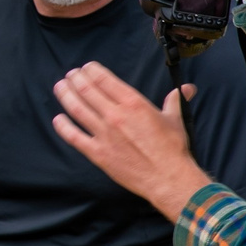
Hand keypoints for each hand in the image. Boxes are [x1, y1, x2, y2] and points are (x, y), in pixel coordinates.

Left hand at [50, 62, 213, 219]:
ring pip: (77, 109)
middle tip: (70, 75)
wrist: (168, 178)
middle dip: (75, 79)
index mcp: (133, 103)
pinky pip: (74, 137)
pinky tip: (58, 119)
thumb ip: (175, 100)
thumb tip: (187, 89)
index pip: (104, 79)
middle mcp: (115, 115)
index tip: (86, 68)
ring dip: (65, 95)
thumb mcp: (174, 119)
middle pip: (87, 90)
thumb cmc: (172, 149)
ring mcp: (104, 135)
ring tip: (60, 87)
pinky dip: (63, 127)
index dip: (91, 70)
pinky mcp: (98, 153)